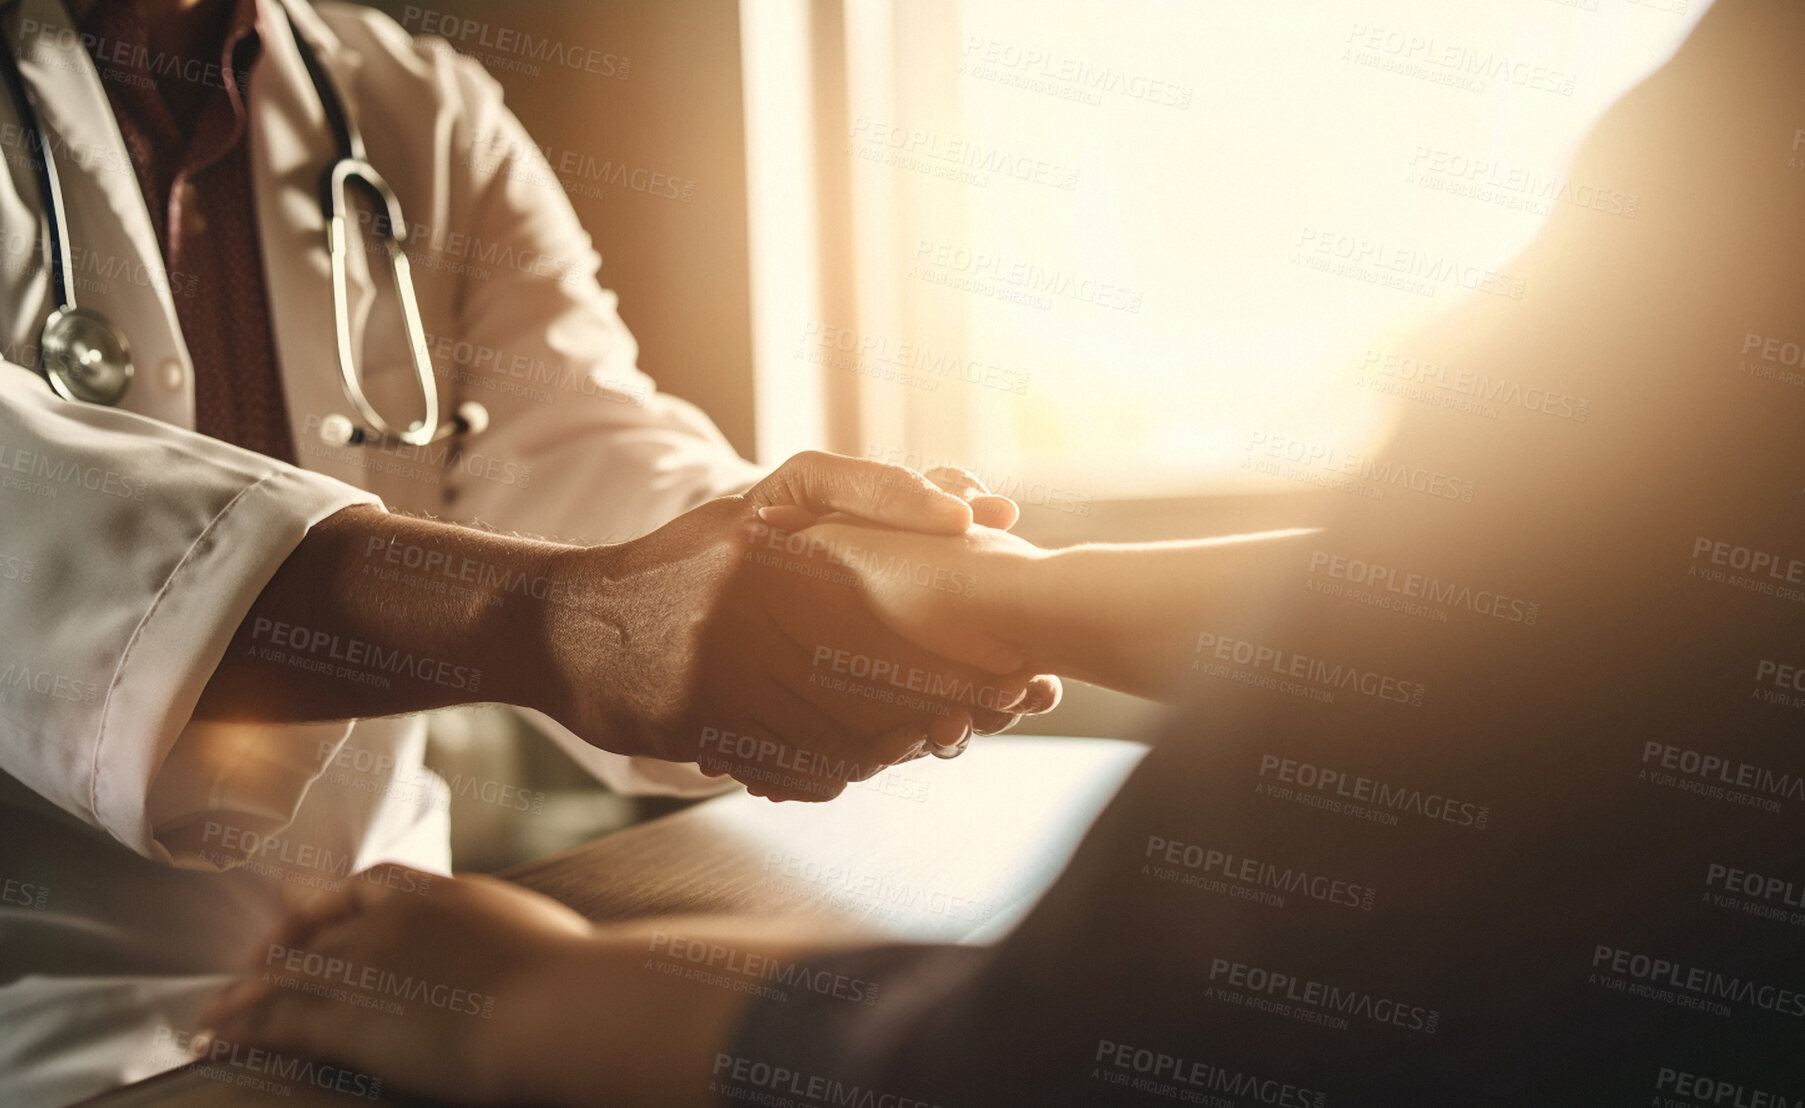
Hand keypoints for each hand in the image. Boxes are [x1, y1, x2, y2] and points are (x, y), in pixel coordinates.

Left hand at [198, 870, 591, 1106]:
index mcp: (448, 896)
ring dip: (244, 995)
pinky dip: (238, 1028)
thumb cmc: (579, 984)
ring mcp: (369, 965)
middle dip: (279, 947)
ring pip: (286, 973)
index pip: (374, 885)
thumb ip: (513, 938)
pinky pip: (274, 1019)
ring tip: (213, 1017)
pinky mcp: (348, 1016)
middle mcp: (397, 921)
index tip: (312, 910)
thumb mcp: (543, 940)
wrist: (563, 1007)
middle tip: (251, 966)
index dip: (336, 900)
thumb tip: (529, 952)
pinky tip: (214, 1040)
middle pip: (319, 927)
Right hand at [532, 453, 1055, 797]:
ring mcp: (720, 669)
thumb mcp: (767, 497)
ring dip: (900, 742)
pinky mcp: (695, 724)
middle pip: (881, 675)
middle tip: (1003, 709)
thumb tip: (978, 510)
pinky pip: (790, 763)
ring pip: (843, 728)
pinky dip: (835, 771)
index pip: (900, 607)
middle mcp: (750, 605)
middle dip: (951, 698)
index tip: (1016, 663)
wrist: (566, 623)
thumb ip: (868, 489)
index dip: (966, 646)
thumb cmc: (686, 557)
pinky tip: (860, 764)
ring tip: (942, 737)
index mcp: (778, 546)